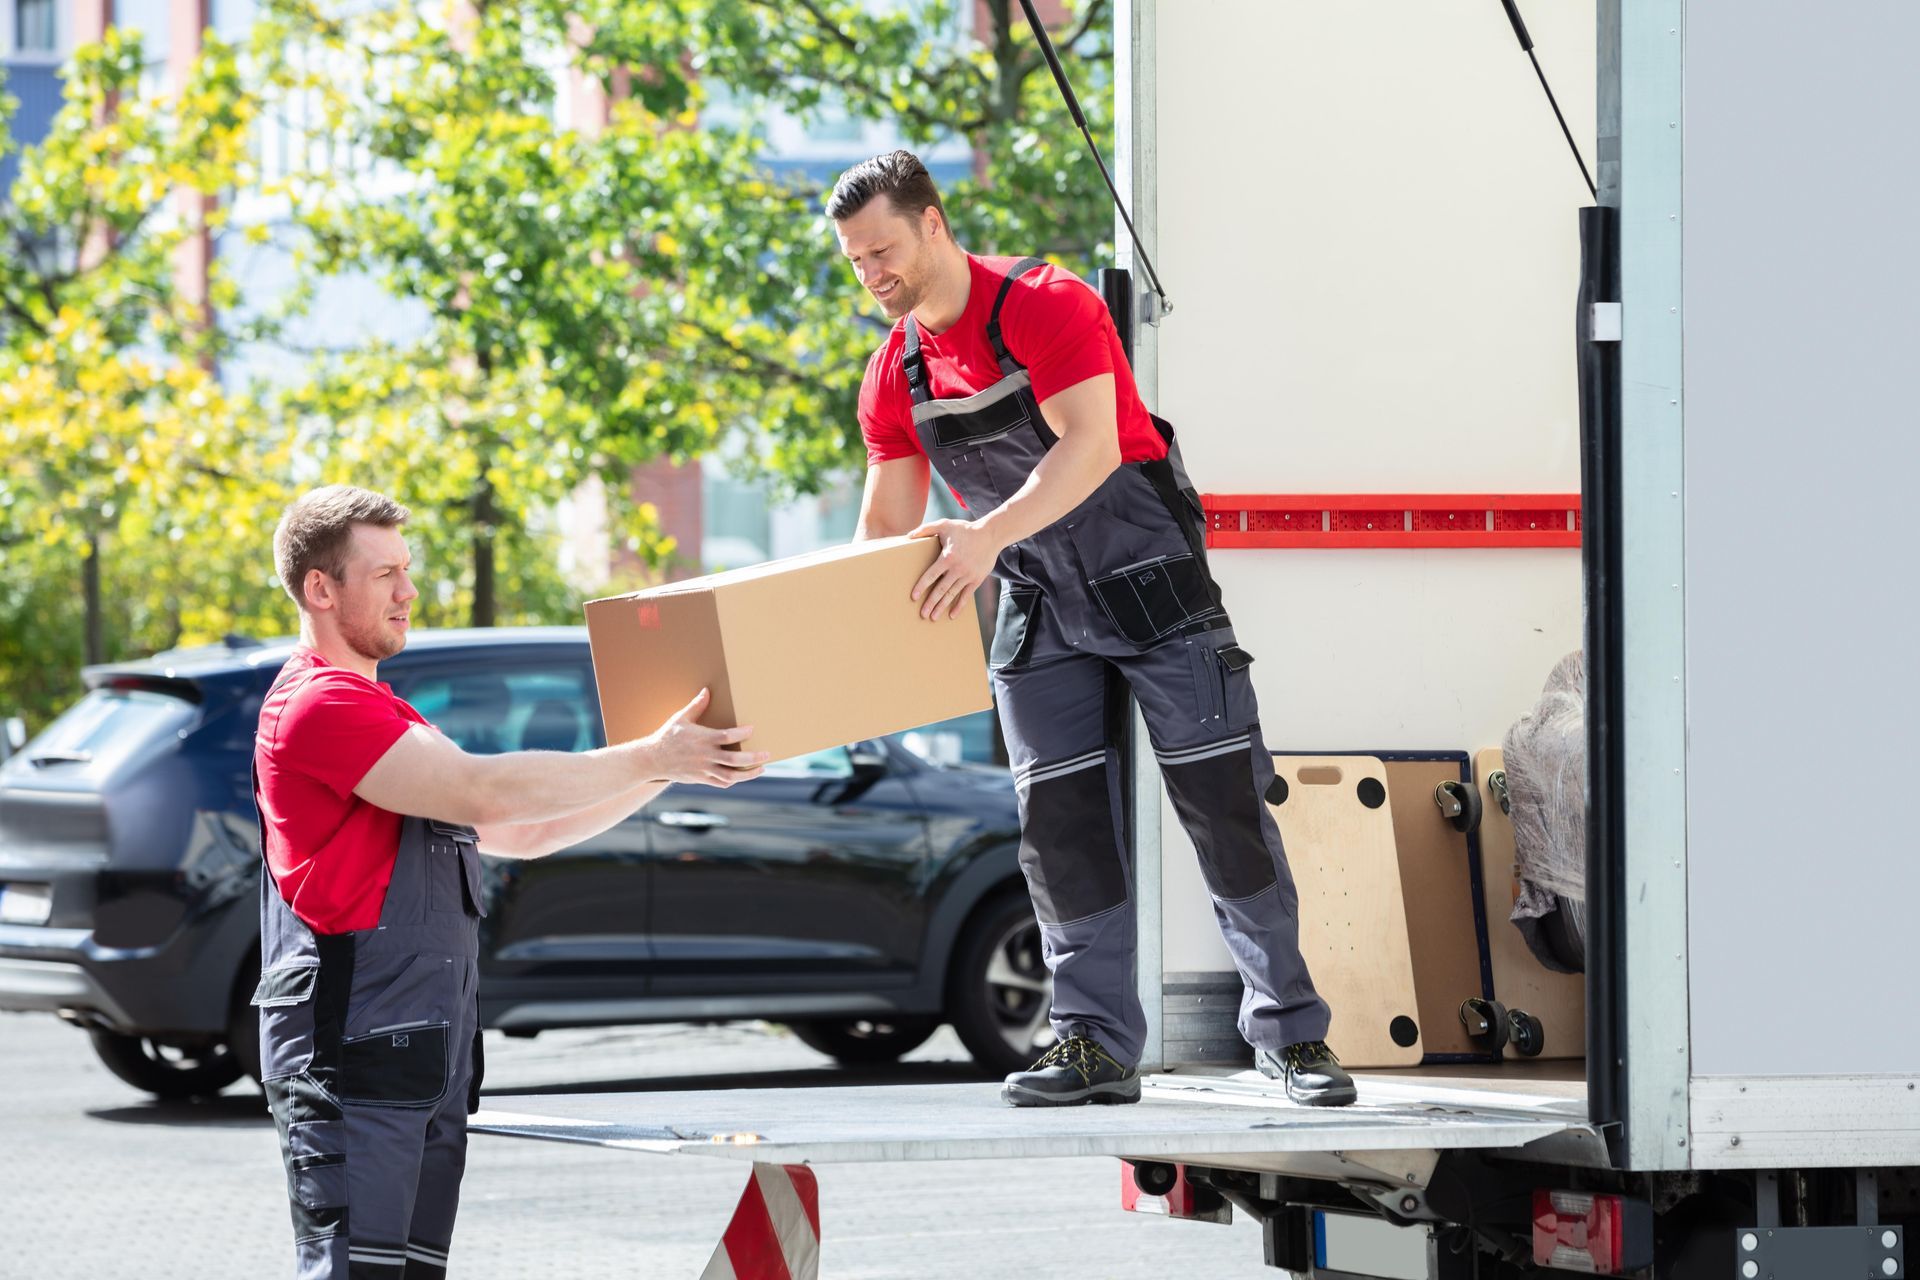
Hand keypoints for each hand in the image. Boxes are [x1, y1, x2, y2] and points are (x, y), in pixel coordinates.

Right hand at [637, 689, 769, 786]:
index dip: (742, 733)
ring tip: (761, 769)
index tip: (752, 729)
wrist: (652, 760)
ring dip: (748, 774)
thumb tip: (707, 690)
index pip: (727, 736)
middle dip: (754, 758)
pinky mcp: (701, 779)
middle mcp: (705, 756)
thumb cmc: (668, 736)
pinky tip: (741, 775)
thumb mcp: (681, 718)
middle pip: (735, 760)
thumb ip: (696, 706)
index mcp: (703, 739)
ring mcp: (704, 770)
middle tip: (767, 754)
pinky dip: (733, 780)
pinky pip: (721, 783)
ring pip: (731, 776)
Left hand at [909, 519, 1002, 620]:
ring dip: (942, 607)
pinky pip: (966, 596)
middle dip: (930, 603)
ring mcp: (968, 576)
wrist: (991, 535)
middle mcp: (957, 569)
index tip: (914, 597)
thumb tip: (909, 535)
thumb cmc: (965, 529)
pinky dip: (959, 606)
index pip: (931, 576)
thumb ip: (926, 529)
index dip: (921, 587)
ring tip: (933, 618)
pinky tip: (952, 615)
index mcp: (947, 557)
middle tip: (922, 614)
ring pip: (952, 595)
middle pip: (940, 590)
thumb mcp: (945, 525)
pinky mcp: (977, 579)